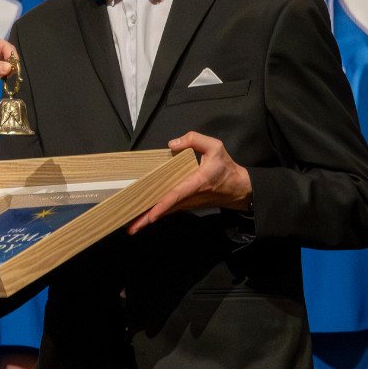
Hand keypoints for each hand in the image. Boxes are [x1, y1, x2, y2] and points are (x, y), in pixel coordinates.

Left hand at [128, 132, 253, 233]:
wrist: (238, 188)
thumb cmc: (226, 168)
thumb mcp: (215, 147)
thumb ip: (194, 140)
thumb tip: (172, 144)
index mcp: (196, 183)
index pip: (177, 195)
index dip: (163, 205)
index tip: (151, 215)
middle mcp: (190, 197)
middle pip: (165, 209)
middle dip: (147, 219)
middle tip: (129, 228)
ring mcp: (187, 203)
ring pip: (165, 212)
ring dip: (147, 219)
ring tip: (130, 226)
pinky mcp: (185, 204)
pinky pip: (168, 210)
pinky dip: (154, 214)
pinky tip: (141, 218)